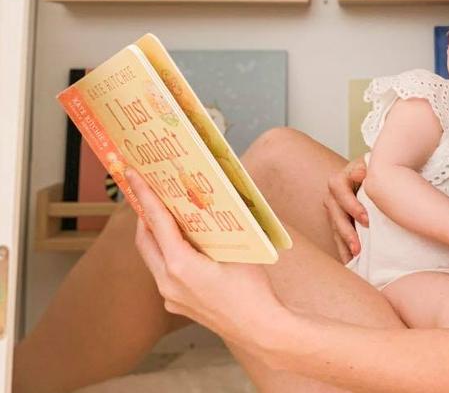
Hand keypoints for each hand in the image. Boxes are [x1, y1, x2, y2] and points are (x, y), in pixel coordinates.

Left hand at [125, 169, 289, 355]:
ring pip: (153, 258)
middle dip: (144, 214)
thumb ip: (216, 226)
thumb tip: (207, 201)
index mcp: (180, 265)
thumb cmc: (252, 289)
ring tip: (166, 215)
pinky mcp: (178, 305)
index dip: (144, 194)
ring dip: (155, 235)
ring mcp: (170, 297)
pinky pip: (164, 274)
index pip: (157, 221)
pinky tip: (184, 246)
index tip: (132, 175)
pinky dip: (167, 254)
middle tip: (147, 191)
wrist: (260, 330)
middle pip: (145, 241)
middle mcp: (168, 282)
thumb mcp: (237, 248)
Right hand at [323, 156, 368, 262]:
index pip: (339, 188)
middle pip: (334, 211)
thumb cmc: (377, 171)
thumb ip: (368, 170)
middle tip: (358, 247)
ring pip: (334, 226)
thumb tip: (360, 173)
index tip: (366, 220)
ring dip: (343, 243)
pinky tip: (350, 262)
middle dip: (346, 230)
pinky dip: (344, 249)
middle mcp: (334, 193)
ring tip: (354, 257)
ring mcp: (335, 208)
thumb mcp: (374, 167)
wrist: (378, 178)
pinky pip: (338, 236)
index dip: (351, 205)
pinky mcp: (339, 221)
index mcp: (342, 177)